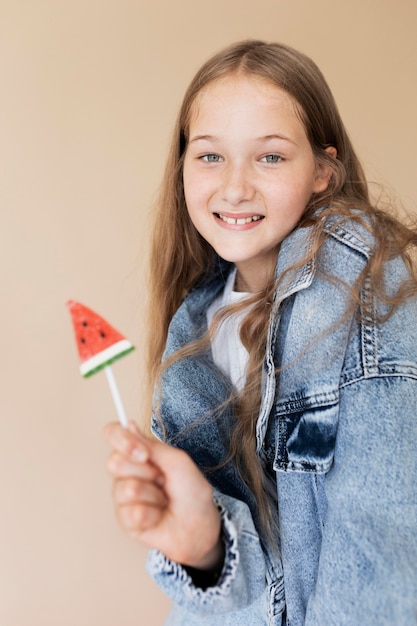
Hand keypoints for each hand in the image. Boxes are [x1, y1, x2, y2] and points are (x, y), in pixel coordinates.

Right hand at [104, 421, 222, 570]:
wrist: (198, 527)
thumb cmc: (192, 492)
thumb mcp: (178, 462)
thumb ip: (152, 446)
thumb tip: (129, 426)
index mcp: (140, 452)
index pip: (114, 434)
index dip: (121, 440)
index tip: (142, 454)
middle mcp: (128, 471)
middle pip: (114, 462)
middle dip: (144, 472)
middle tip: (162, 480)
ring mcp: (124, 495)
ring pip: (125, 489)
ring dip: (152, 496)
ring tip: (163, 501)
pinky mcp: (124, 519)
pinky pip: (129, 513)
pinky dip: (150, 515)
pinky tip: (157, 517)